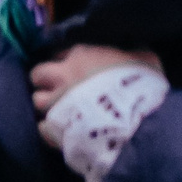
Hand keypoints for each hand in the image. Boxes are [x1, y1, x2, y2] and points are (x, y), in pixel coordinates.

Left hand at [30, 44, 163, 117]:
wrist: (140, 118)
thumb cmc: (144, 85)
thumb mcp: (144, 57)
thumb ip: (130, 51)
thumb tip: (129, 50)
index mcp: (81, 55)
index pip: (60, 54)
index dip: (65, 63)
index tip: (73, 70)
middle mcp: (62, 76)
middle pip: (37, 74)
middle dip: (45, 82)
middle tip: (58, 90)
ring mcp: (56, 102)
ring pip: (37, 100)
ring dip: (46, 106)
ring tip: (59, 111)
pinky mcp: (54, 127)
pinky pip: (42, 128)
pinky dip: (49, 130)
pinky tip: (60, 131)